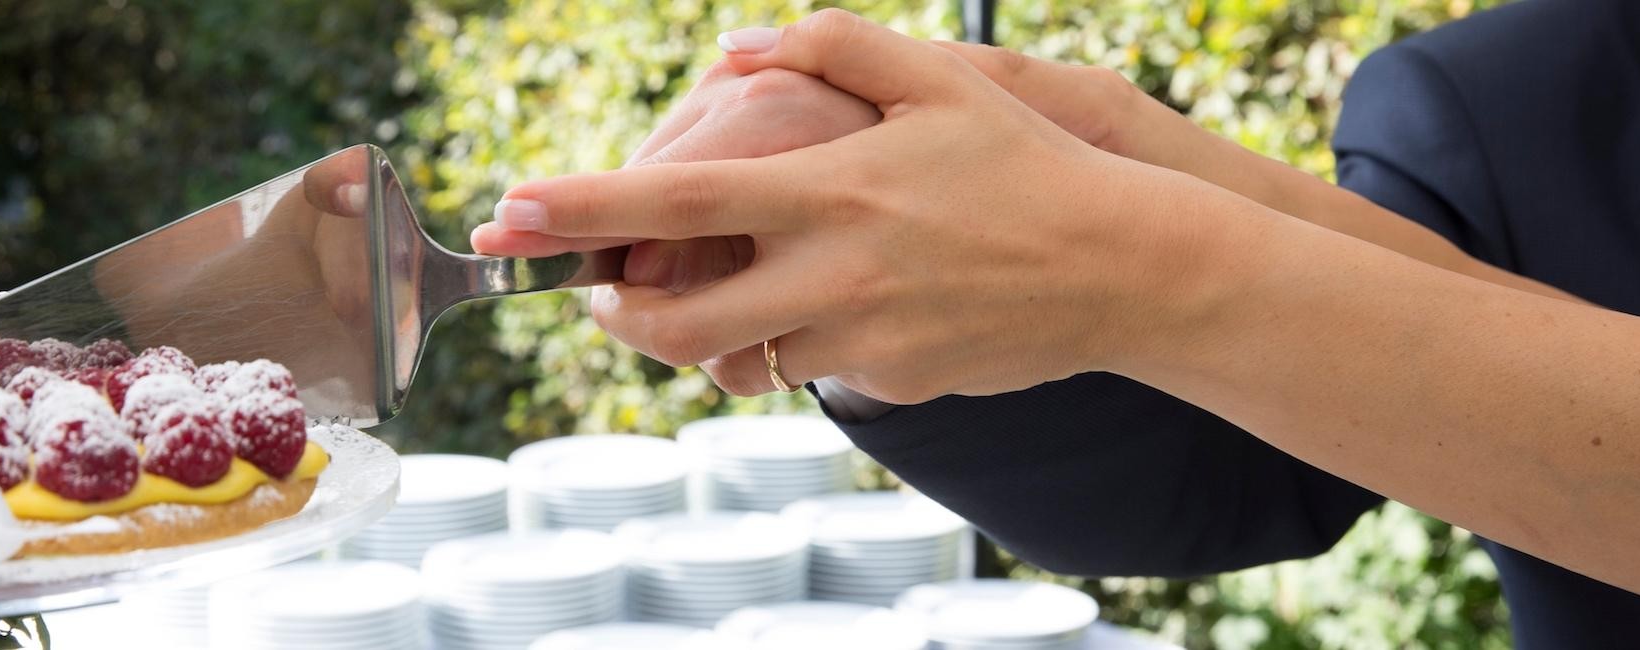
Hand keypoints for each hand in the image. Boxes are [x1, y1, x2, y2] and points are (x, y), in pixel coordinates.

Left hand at [480, 10, 1271, 402]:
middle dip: (615, 312)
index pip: (674, 201)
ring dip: (707, 333)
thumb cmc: (1026, 164)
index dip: (583, 208)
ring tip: (721, 288)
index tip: (513, 211)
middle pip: (675, 324)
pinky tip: (844, 303)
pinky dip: (797, 343)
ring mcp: (859, 340)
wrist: (1126, 268)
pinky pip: (812, 371)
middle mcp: (830, 275)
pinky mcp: (888, 385)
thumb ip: (829, 48)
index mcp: (828, 191)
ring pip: (738, 359)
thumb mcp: (941, 78)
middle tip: (603, 289)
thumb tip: (728, 52)